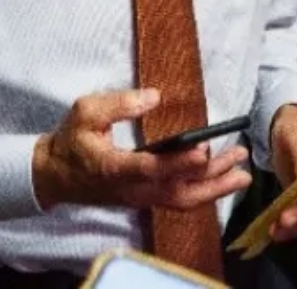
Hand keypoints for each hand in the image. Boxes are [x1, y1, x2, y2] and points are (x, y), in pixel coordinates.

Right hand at [32, 89, 251, 210]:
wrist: (54, 175)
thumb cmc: (70, 140)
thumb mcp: (85, 111)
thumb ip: (118, 104)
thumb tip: (153, 96)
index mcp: (113, 167)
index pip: (150, 168)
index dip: (178, 162)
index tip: (203, 151)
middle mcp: (131, 188)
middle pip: (177, 191)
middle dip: (212, 179)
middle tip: (239, 161)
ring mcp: (139, 197)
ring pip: (181, 200)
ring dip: (214, 188)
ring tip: (242, 172)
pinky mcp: (144, 198)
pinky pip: (177, 200)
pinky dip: (202, 192)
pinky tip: (221, 179)